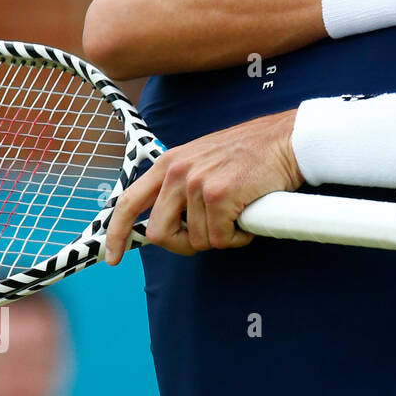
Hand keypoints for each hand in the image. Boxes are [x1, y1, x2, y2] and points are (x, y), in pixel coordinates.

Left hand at [105, 109, 301, 262]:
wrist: (285, 140)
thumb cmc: (252, 153)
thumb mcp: (203, 160)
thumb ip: (181, 185)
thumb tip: (170, 221)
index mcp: (168, 163)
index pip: (128, 202)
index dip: (115, 233)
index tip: (111, 256)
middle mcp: (177, 171)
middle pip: (157, 233)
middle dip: (181, 245)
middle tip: (206, 240)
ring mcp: (197, 183)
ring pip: (196, 239)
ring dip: (220, 237)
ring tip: (238, 217)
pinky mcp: (220, 195)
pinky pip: (220, 239)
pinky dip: (236, 238)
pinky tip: (247, 220)